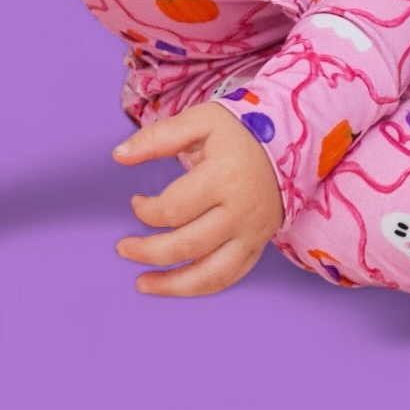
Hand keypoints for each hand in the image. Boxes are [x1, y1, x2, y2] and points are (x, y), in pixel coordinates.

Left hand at [112, 100, 285, 296]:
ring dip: (171, 285)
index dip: (145, 211)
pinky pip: (229, 278)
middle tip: (123, 248)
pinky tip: (177, 286)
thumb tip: (118, 155)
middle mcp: (241, 211)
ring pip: (209, 274)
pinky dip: (200, 288)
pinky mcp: (259, 246)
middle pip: (187, 245)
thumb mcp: (200, 121)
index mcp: (224, 177)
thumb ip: (157, 138)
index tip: (136, 202)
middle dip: (147, 251)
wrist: (291, 141)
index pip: (173, 209)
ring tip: (142, 283)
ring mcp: (253, 233)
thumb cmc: (240, 130)